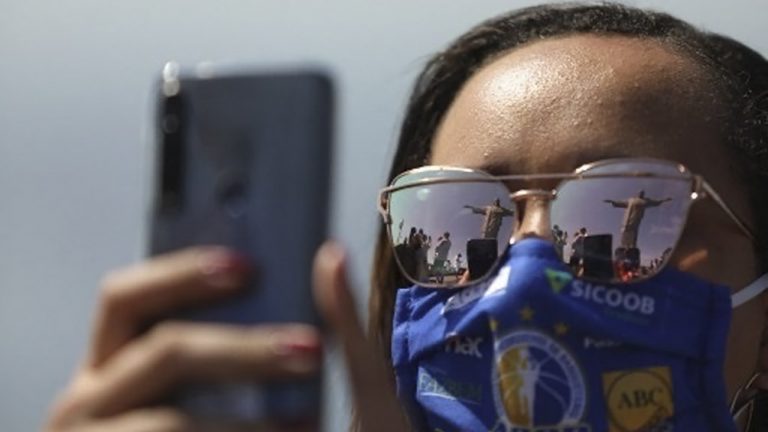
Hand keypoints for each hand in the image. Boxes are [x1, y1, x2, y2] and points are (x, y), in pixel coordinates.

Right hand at [45, 244, 408, 430]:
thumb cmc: (226, 420)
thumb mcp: (230, 376)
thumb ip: (272, 323)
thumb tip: (332, 257)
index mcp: (113, 355)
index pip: (123, 297)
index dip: (182, 275)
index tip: (247, 266)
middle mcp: (92, 394)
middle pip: (162, 351)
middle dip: (243, 349)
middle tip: (309, 349)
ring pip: (172, 422)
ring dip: (246, 421)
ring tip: (308, 420)